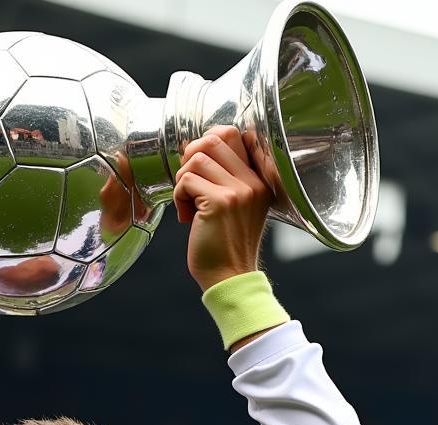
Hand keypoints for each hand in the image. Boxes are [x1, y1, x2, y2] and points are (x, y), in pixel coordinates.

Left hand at [173, 126, 271, 291]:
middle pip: (214, 138)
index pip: (234, 135)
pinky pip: (186, 181)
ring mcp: (238, 191)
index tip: (198, 170)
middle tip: (188, 184)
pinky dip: (178, 197)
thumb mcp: (237, 209)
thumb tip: (196, 154)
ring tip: (188, 204)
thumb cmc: (225, 247)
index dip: (207, 144)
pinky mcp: (219, 203)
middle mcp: (252, 182)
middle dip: (191, 157)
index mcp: (259, 181)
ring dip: (182, 180)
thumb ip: (227, 181)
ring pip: (197, 158)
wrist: (229, 278)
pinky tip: (186, 218)